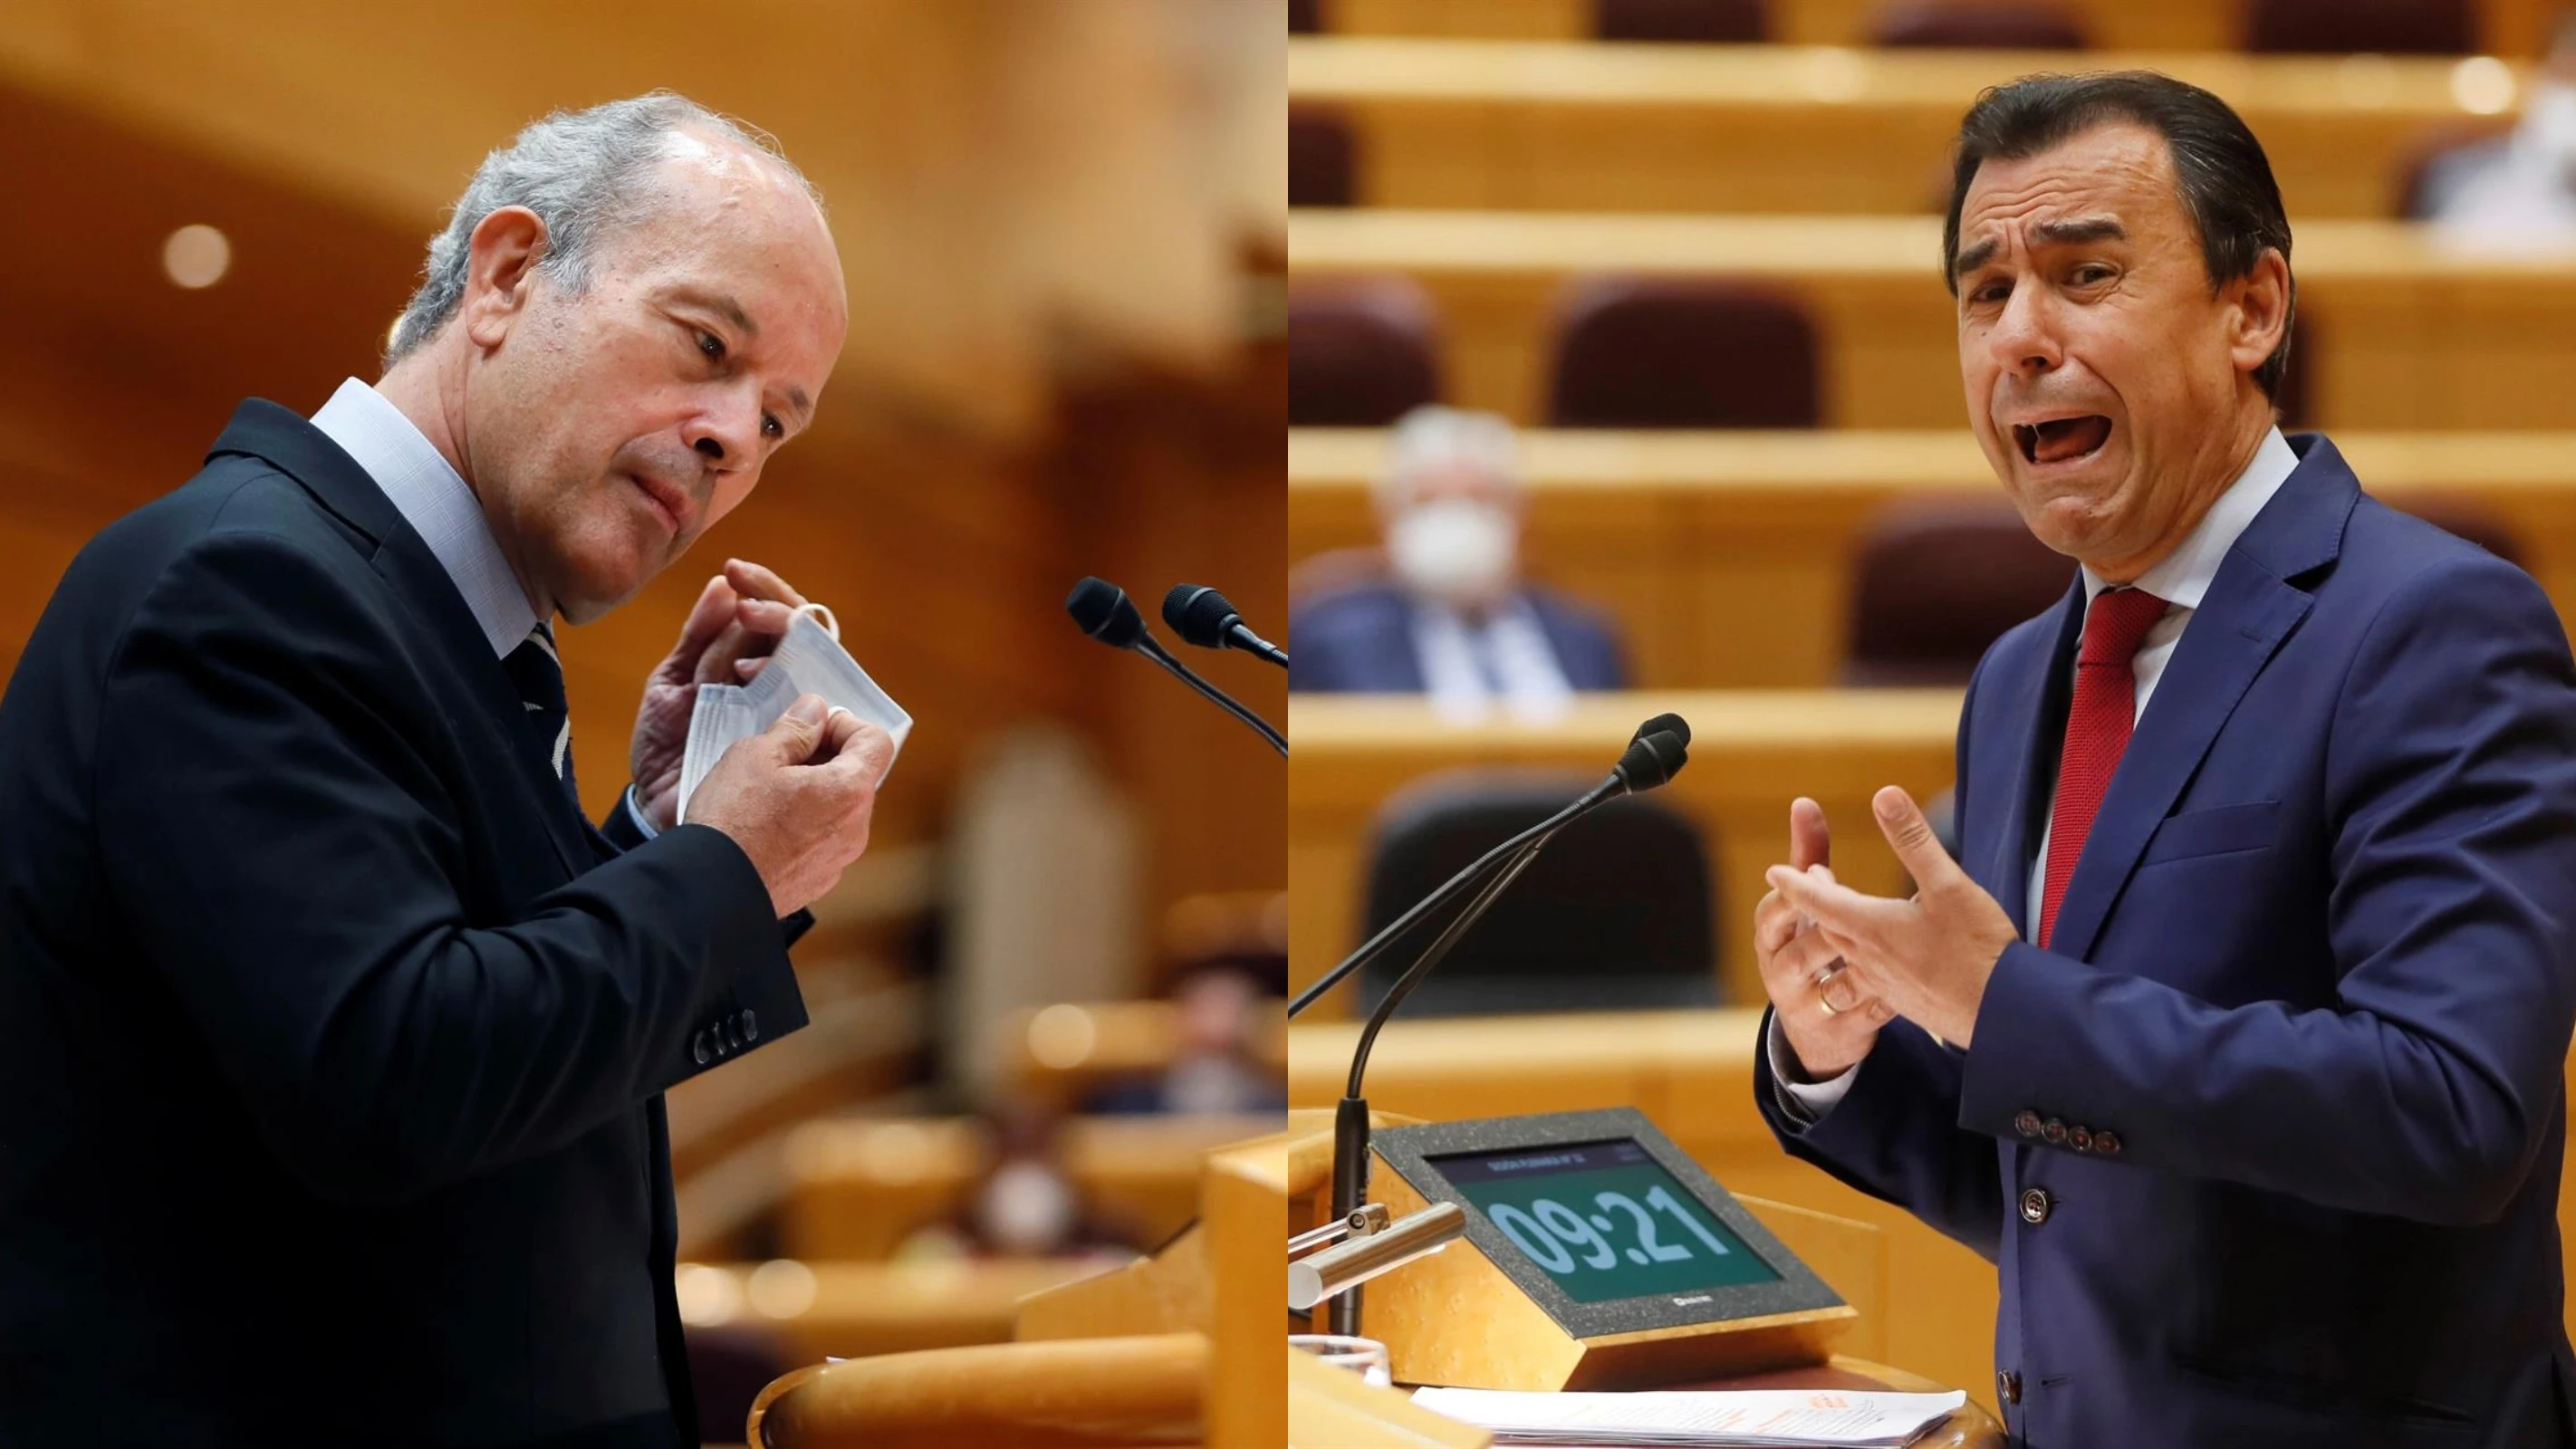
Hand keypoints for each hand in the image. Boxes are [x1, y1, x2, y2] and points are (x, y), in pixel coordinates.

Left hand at [629, 559, 811, 829]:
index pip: (774, 614)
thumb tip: (724, 584)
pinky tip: (753, 683)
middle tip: (746, 609)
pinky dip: (790, 689)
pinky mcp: (803, 746)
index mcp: (751, 661)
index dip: (762, 589)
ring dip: (782, 649)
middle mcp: (782, 682)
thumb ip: (698, 635)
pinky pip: (815, 711)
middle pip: (803, 632)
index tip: (735, 572)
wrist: (658, 804)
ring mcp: (795, 712)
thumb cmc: (669, 743)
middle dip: (776, 612)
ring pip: (813, 663)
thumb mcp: (673, 681)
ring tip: (741, 651)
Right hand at [686, 694, 892, 916]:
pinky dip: (802, 825)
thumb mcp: (755, 756)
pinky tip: (763, 824)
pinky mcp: (817, 881)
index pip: (876, 742)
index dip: (846, 726)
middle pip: (856, 777)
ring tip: (765, 791)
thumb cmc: (732, 821)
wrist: (711, 891)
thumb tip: (816, 711)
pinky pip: (820, 840)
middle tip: (780, 755)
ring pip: (836, 810)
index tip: (813, 727)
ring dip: (811, 792)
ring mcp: (839, 859)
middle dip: (824, 757)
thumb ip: (794, 729)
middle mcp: (856, 828)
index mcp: (849, 791)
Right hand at [1756, 797, 1891, 1080]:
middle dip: (1829, 932)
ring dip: (1857, 969)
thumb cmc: (1809, 943)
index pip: (1776, 912)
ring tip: (1887, 955)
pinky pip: (1861, 1014)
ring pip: (1830, 985)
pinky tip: (1908, 987)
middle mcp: (1780, 971)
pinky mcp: (1835, 1031)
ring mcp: (1807, 1004)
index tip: (1821, 872)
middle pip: (1800, 950)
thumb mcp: (1805, 902)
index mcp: (1773, 935)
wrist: (1814, 1020)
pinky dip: (1882, 1000)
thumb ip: (1808, 853)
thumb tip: (1803, 801)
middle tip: (1862, 914)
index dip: (1796, 895)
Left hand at [1765, 786, 2018, 1048]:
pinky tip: (1878, 961)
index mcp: (1872, 928)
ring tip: (1840, 919)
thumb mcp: (1948, 885)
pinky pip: (1868, 981)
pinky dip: (1861, 962)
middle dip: (1818, 902)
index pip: (1821, 900)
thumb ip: (1913, 840)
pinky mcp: (1907, 1003)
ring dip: (1837, 934)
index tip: (1774, 872)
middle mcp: (1871, 960)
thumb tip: (1884, 795)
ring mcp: (1887, 985)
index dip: (1796, 883)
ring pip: (1847, 957)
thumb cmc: (1978, 949)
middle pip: (1831, 927)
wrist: (2004, 1016)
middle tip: (1814, 880)